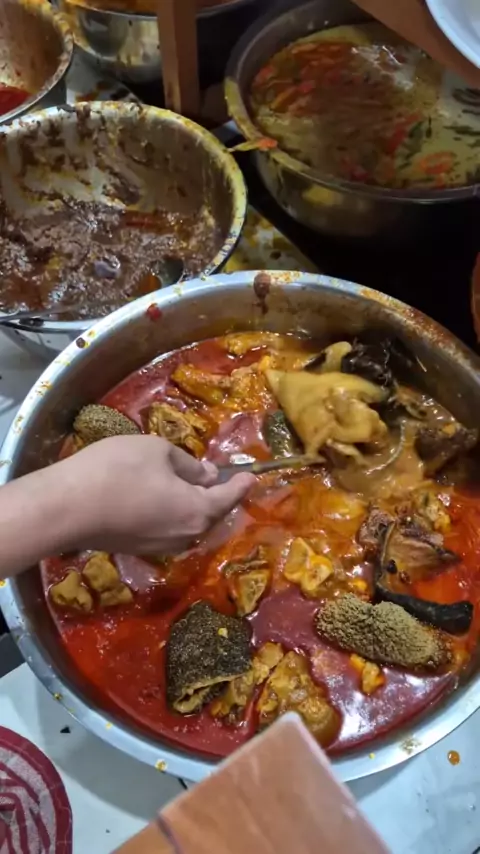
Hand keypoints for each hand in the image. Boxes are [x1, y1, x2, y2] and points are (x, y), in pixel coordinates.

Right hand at [58, 435, 254, 554]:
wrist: (67, 508)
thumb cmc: (118, 471)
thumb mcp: (158, 451)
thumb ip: (189, 464)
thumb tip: (207, 475)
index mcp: (199, 511)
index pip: (230, 496)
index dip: (242, 483)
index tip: (251, 475)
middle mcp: (187, 536)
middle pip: (211, 513)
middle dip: (217, 494)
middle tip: (217, 475)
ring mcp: (163, 547)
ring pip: (189, 523)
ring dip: (192, 505)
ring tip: (187, 484)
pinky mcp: (140, 549)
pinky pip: (168, 529)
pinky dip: (172, 514)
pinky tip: (161, 498)